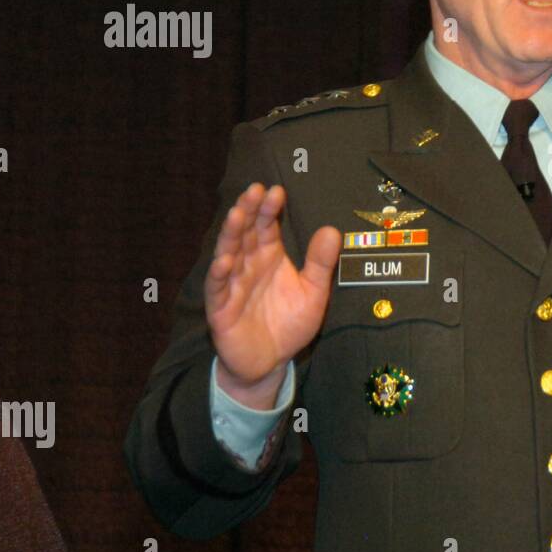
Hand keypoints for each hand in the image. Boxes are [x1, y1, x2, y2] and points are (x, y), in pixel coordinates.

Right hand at [205, 183, 340, 407]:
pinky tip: (225, 260)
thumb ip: (321, 263)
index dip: (270, 209)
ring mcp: (232, 284)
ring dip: (232, 234)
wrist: (271, 361)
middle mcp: (248, 264)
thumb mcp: (314, 292)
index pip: (267, 226)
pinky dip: (220, 274)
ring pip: (229, 253)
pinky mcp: (221, 308)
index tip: (277, 191)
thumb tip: (332, 230)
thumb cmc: (289, 322)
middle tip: (254, 190)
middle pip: (246, 232)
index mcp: (269, 256)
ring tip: (237, 215)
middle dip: (249, 211)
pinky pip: (218, 288)